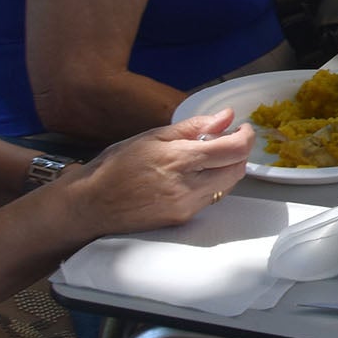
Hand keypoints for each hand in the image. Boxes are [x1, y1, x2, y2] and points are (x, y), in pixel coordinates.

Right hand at [64, 109, 252, 236]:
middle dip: (240, 153)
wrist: (91, 204)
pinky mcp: (182, 220)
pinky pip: (211, 199)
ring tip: (209, 157)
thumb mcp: (152, 136)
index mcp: (179, 160)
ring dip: (227, 169)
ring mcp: (186, 207)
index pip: (233, 150)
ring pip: (227, 186)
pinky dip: (213, 184)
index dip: (246, 137)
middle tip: (229, 140)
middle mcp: (187, 187)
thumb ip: (194, 127)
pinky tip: (196, 175)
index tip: (242, 128)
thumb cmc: (116, 166)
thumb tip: (226, 117)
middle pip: (237, 170)